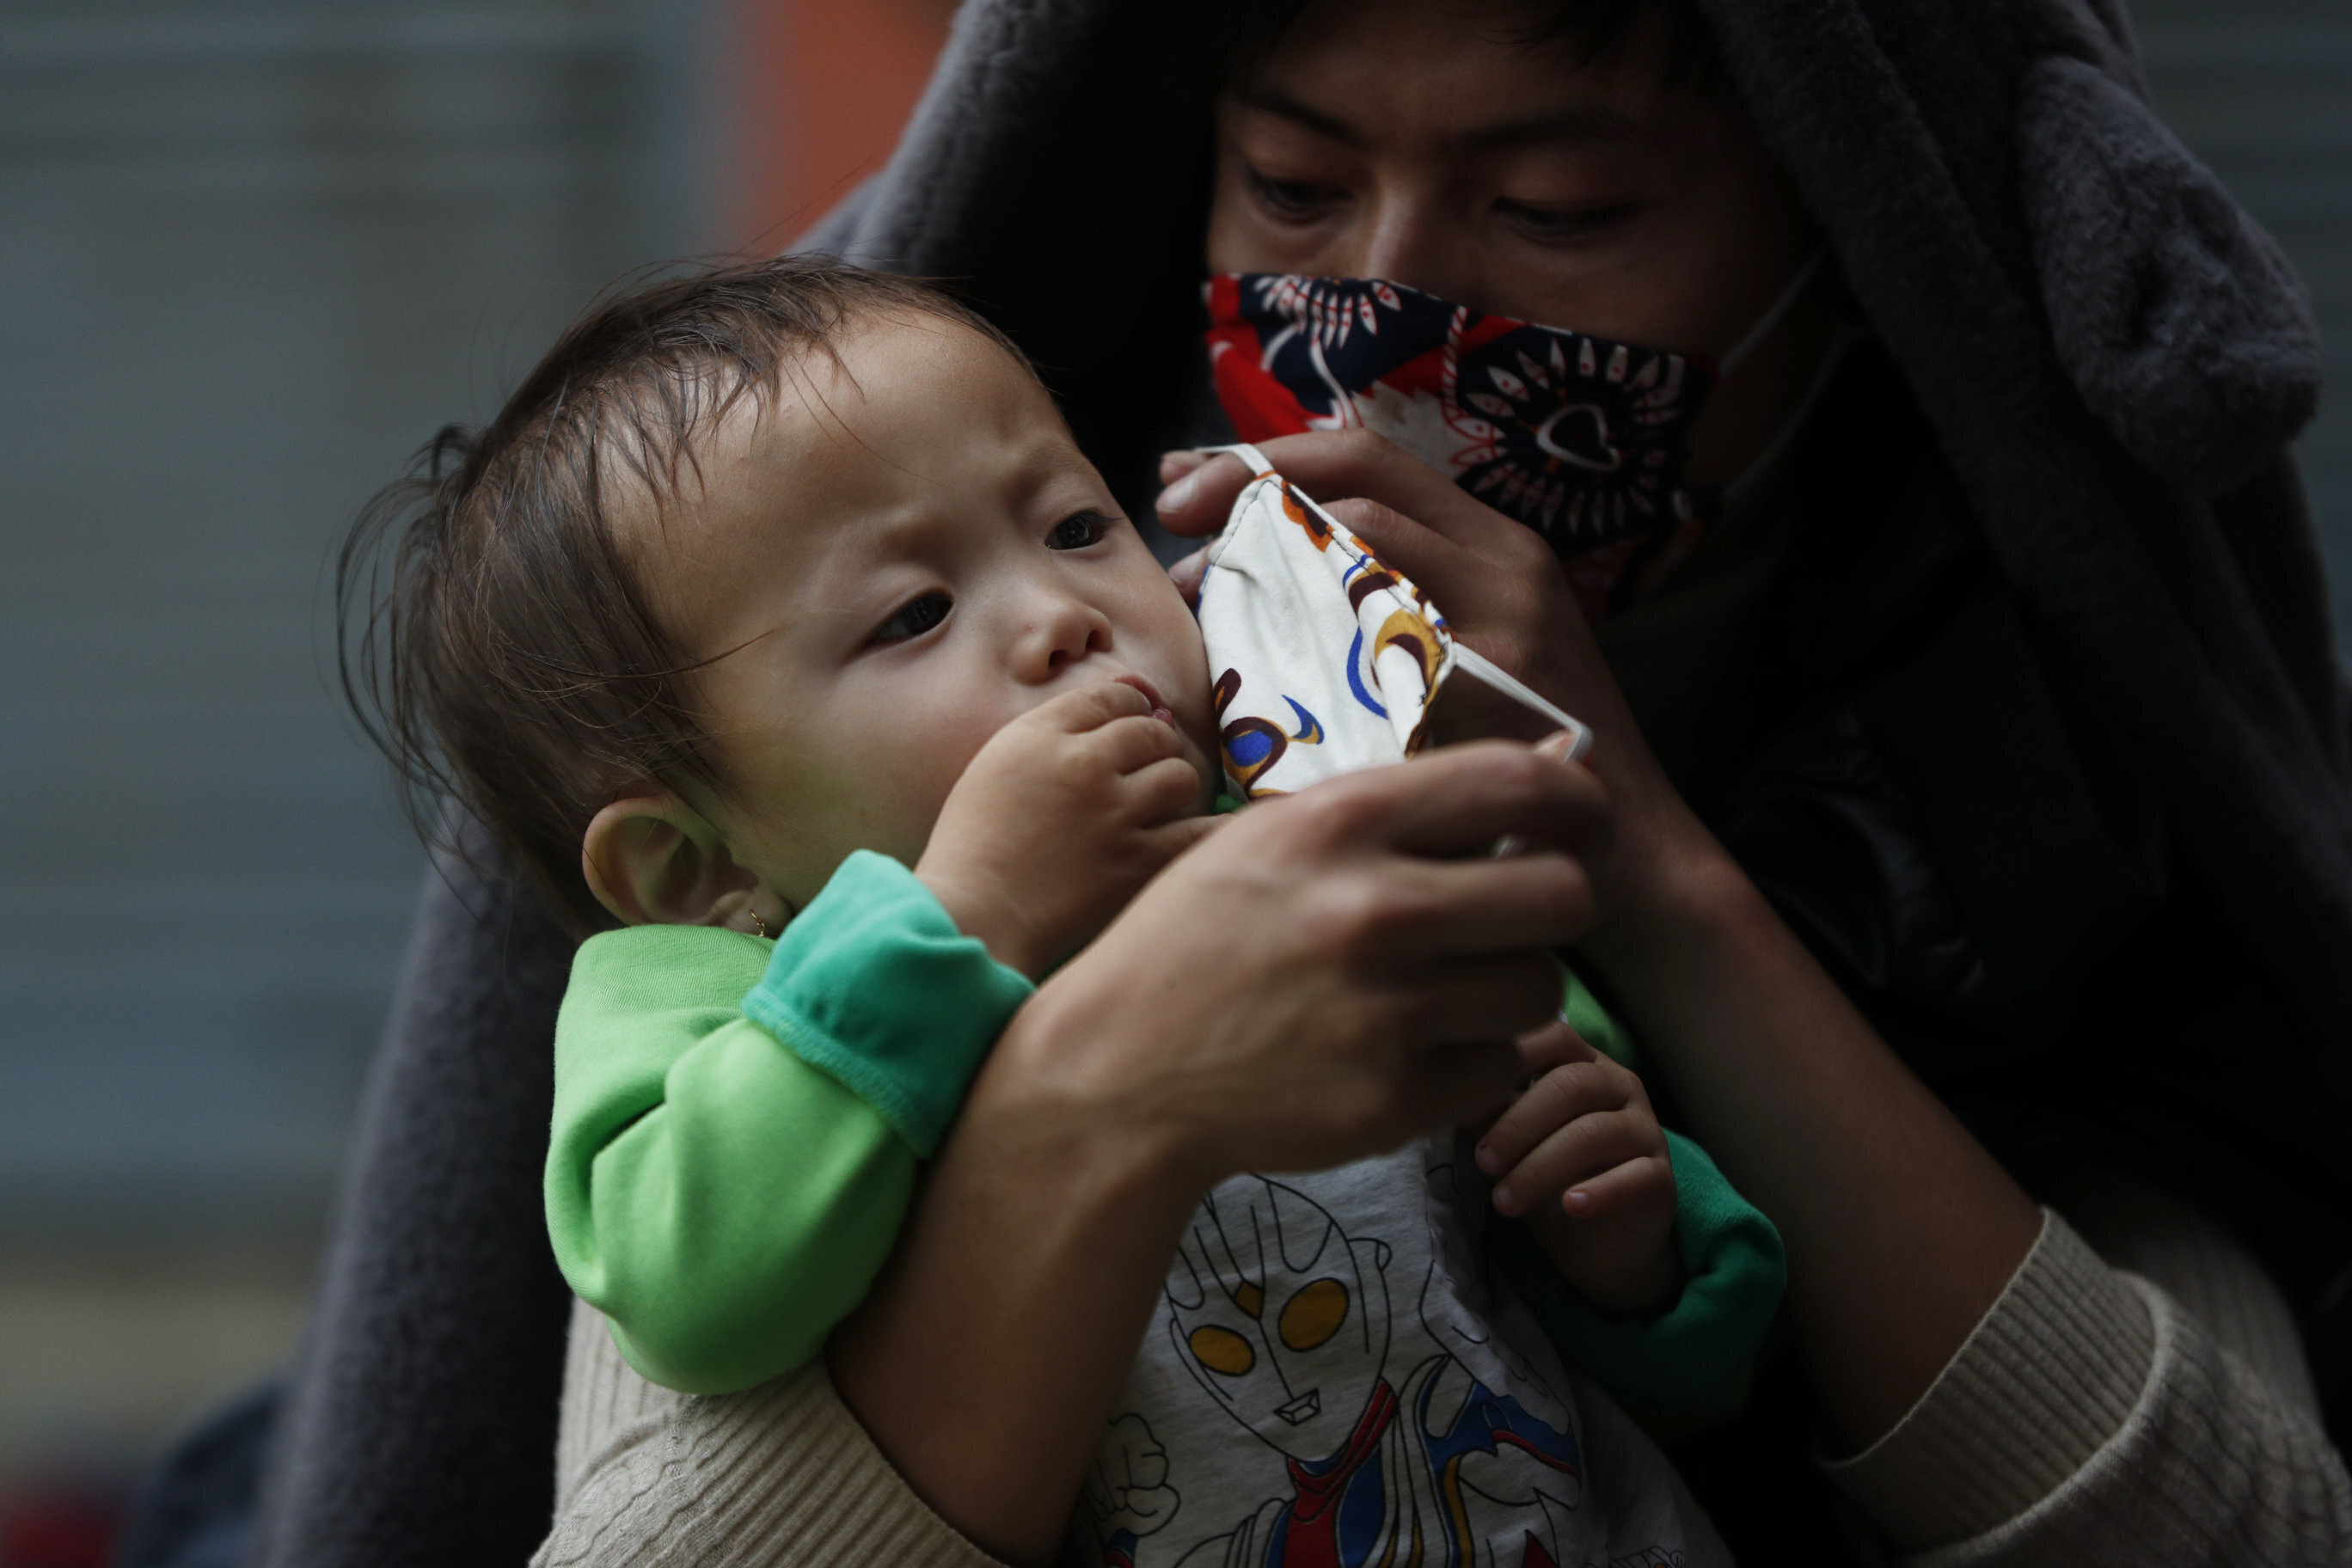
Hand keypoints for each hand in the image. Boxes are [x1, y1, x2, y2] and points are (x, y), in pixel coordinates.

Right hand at [915, 680, 1216, 977]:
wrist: (972, 916)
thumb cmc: (972, 848)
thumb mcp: (995, 768)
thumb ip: (1048, 733)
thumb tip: (1126, 703)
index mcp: (1038, 736)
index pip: (1107, 697)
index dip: (1129, 707)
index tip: (1132, 723)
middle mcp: (1082, 763)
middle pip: (1148, 731)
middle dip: (1154, 745)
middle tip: (1148, 767)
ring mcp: (1114, 811)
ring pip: (1179, 773)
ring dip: (1175, 785)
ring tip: (1162, 803)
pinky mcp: (1136, 860)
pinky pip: (1198, 831)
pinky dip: (1211, 830)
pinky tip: (1213, 833)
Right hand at [996, 736, 1607, 1187]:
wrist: (1117, 1072)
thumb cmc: (1205, 940)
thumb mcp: (1282, 839)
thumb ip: (1415, 804)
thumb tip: (1563, 754)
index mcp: (1340, 823)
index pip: (1523, 784)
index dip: (1578, 802)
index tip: (1582, 824)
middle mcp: (1369, 909)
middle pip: (1563, 895)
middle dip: (1555, 906)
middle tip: (1514, 920)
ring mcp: (1383, 1012)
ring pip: (1541, 989)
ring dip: (1510, 989)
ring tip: (1442, 991)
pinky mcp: (1391, 1101)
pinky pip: (1500, 1068)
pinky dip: (1471, 1062)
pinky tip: (1407, 1050)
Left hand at [1158, 433, 1715, 933]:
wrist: (1625, 848)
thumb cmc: (1520, 757)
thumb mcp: (1465, 652)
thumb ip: (1386, 600)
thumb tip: (1255, 558)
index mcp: (1494, 542)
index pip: (1368, 454)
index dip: (1266, 455)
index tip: (1182, 483)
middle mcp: (1507, 561)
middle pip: (1359, 478)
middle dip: (1248, 486)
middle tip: (1171, 520)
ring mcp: (1507, 615)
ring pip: (1363, 538)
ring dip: (1266, 556)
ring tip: (1202, 596)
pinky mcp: (1497, 680)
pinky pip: (1378, 631)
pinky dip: (1305, 635)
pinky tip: (1255, 666)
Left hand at [1476, 1020, 1680, 1317]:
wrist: (1599, 1244)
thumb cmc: (1550, 1177)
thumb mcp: (1513, 1140)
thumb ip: (1488, 1108)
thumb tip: (1443, 1086)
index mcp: (1584, 1065)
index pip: (1556, 1037)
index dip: (1517, 1051)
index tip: (1472, 1083)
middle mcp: (1621, 1087)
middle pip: (1570, 1086)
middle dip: (1517, 1123)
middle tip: (1482, 1161)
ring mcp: (1646, 1131)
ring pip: (1594, 1133)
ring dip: (1541, 1167)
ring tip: (1505, 1201)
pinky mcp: (1661, 1178)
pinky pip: (1635, 1177)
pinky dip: (1599, 1191)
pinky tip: (1570, 1205)